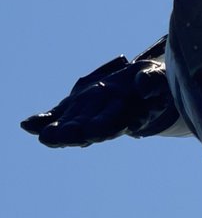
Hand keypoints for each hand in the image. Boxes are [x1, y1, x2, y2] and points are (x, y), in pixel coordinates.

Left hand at [21, 57, 171, 147]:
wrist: (142, 86)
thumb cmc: (154, 83)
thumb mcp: (158, 79)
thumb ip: (153, 82)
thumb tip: (144, 89)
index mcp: (128, 113)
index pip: (115, 121)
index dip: (104, 126)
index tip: (93, 133)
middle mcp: (106, 117)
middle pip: (88, 128)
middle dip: (73, 134)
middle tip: (55, 138)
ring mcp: (89, 113)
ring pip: (71, 124)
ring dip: (58, 132)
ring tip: (44, 136)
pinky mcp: (76, 107)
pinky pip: (58, 115)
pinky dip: (43, 120)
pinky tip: (27, 124)